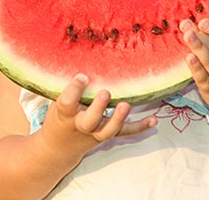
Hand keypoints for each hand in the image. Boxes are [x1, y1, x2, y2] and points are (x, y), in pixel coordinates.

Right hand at [39, 73, 156, 158]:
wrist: (59, 147)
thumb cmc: (59, 116)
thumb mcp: (56, 102)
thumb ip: (67, 88)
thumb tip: (83, 61)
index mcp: (64, 114)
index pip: (68, 102)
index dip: (75, 89)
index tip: (83, 76)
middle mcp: (80, 125)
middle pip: (90, 120)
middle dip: (98, 107)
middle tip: (105, 92)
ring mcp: (94, 133)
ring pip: (108, 130)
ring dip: (118, 119)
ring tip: (126, 105)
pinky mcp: (105, 136)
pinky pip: (124, 133)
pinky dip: (139, 127)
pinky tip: (153, 120)